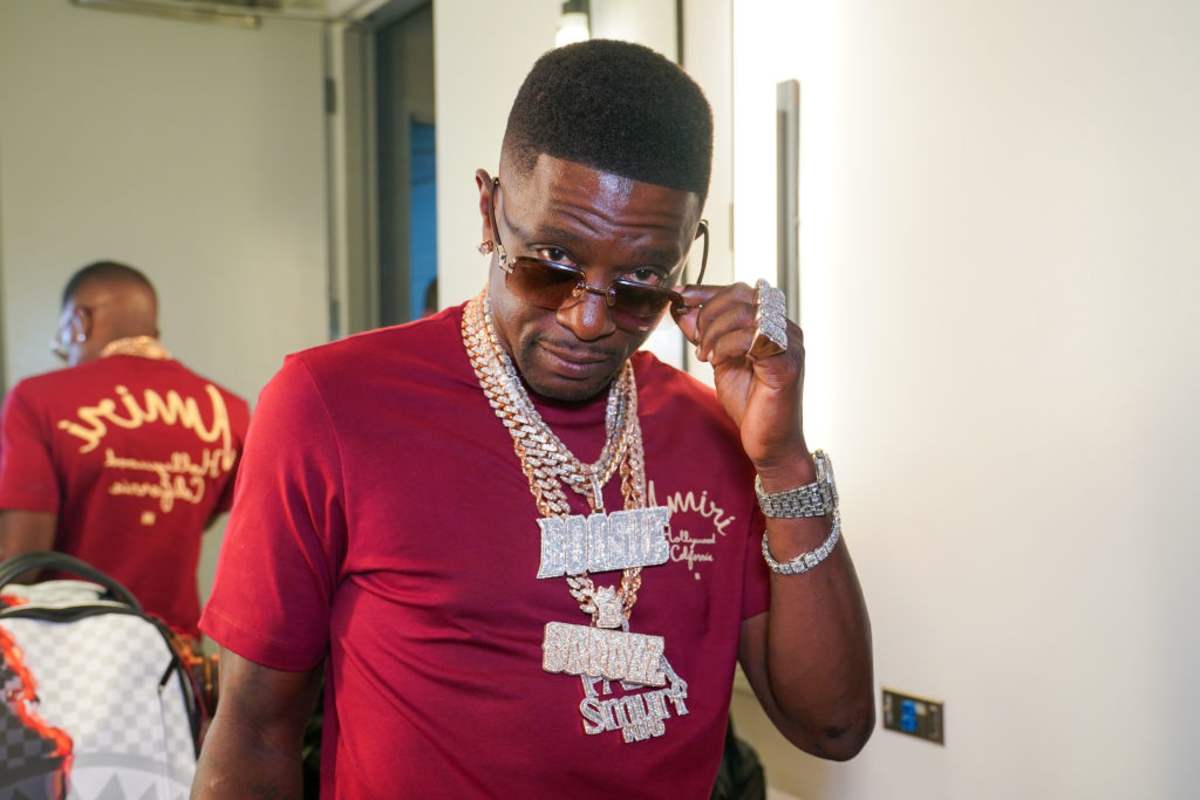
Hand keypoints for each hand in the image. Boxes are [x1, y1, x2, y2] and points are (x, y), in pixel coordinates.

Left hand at [671, 283, 811, 481]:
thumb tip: (682, 310)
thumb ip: (705, 334)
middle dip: (708, 314)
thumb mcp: (719, 361)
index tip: (679, 297)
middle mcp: (785, 328)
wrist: (770, 443)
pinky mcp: (786, 364)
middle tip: (697, 341)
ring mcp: (789, 344)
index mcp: (772, 323)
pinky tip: (715, 361)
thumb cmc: (751, 404)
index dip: (705, 291)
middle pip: (741, 295)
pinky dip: (725, 345)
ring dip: (714, 332)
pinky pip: (750, 338)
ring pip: (744, 313)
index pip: (738, 290)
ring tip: (705, 355)